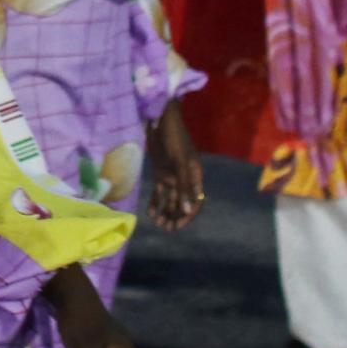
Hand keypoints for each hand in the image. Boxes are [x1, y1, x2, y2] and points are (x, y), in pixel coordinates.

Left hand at [144, 112, 205, 230]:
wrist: (160, 119)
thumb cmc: (173, 138)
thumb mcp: (179, 162)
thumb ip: (184, 185)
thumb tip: (188, 209)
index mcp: (195, 175)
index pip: (196, 201)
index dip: (188, 214)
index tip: (178, 225)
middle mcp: (185, 178)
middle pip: (183, 202)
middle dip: (176, 216)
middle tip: (166, 228)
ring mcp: (172, 176)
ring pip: (170, 199)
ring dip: (166, 212)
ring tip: (159, 224)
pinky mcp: (160, 172)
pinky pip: (159, 192)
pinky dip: (156, 203)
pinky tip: (150, 213)